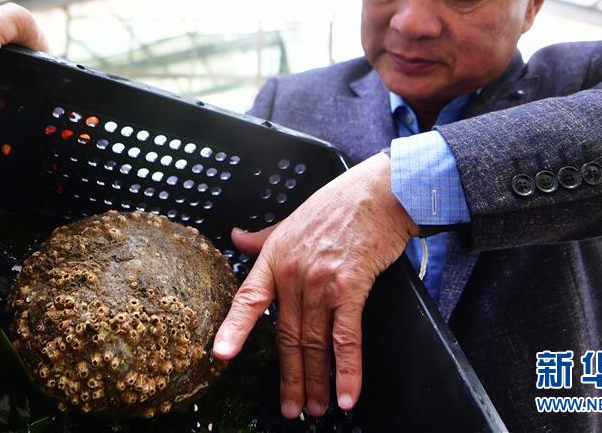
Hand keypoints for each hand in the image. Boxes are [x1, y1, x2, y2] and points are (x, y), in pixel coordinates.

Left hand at [212, 152, 418, 417]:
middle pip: (288, 336)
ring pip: (315, 343)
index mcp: (275, 257)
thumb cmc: (339, 204)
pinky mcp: (351, 288)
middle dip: (290, 377)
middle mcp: (293, 273)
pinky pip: (346, 338)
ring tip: (315, 408)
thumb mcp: (291, 219)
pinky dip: (347, 370)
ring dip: (317, 381)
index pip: (248, 299)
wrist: (379, 193)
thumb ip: (263, 237)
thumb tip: (237, 238)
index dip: (234, 329)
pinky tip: (347, 395)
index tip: (221, 355)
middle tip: (290, 408)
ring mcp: (321, 282)